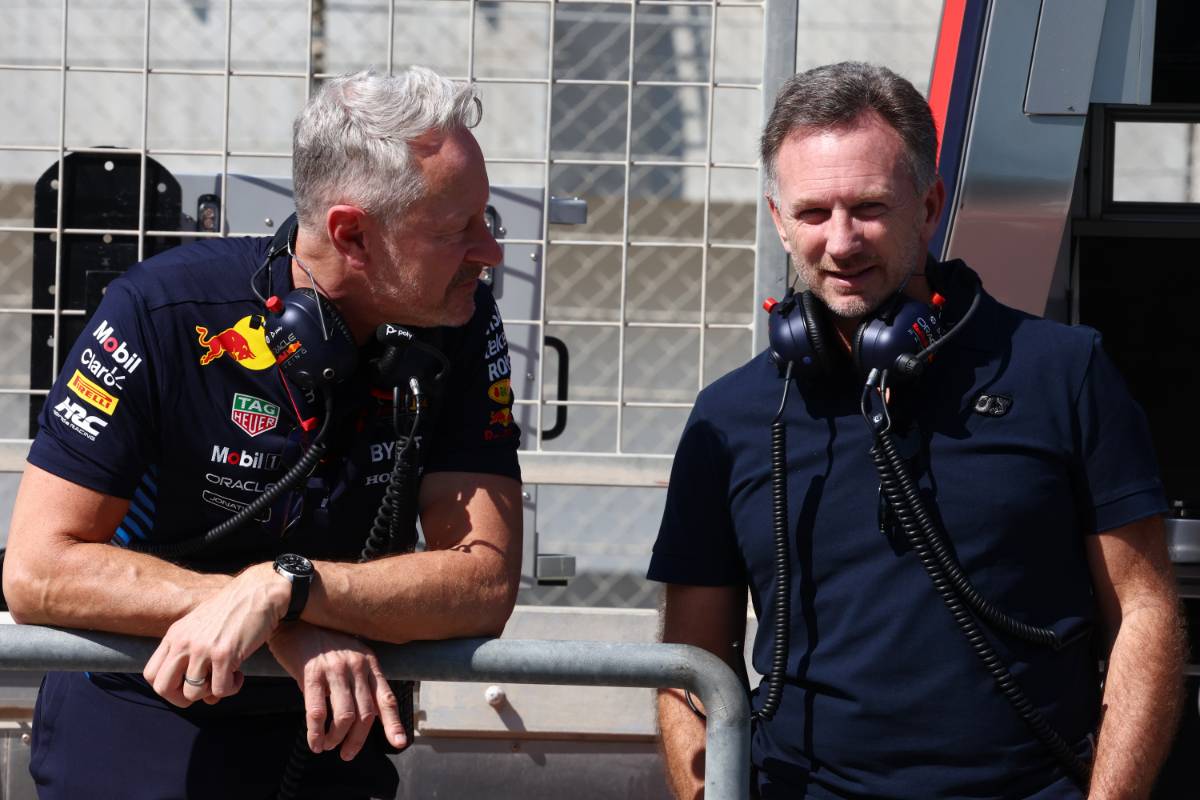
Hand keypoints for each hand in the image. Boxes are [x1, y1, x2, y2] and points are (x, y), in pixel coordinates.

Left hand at [143, 562, 286, 706]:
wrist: (259, 591)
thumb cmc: (236, 609)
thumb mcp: (203, 626)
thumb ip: (197, 657)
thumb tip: (207, 697)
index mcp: (175, 634)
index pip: (151, 674)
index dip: (168, 688)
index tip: (187, 685)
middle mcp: (183, 642)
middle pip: (164, 688)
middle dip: (183, 699)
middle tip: (204, 691)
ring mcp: (202, 648)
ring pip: (193, 693)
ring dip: (212, 693)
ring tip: (227, 677)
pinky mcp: (224, 654)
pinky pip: (220, 690)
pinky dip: (231, 688)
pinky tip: (239, 674)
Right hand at [268, 621, 407, 759]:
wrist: (294, 619)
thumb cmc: (321, 644)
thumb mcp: (349, 657)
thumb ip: (360, 684)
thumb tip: (369, 717)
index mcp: (369, 663)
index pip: (386, 698)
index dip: (393, 723)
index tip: (400, 743)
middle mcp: (356, 665)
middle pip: (366, 714)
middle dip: (356, 740)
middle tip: (346, 754)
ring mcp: (335, 669)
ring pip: (345, 716)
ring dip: (337, 738)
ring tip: (327, 746)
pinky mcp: (312, 673)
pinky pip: (317, 712)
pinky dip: (316, 733)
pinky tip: (314, 742)